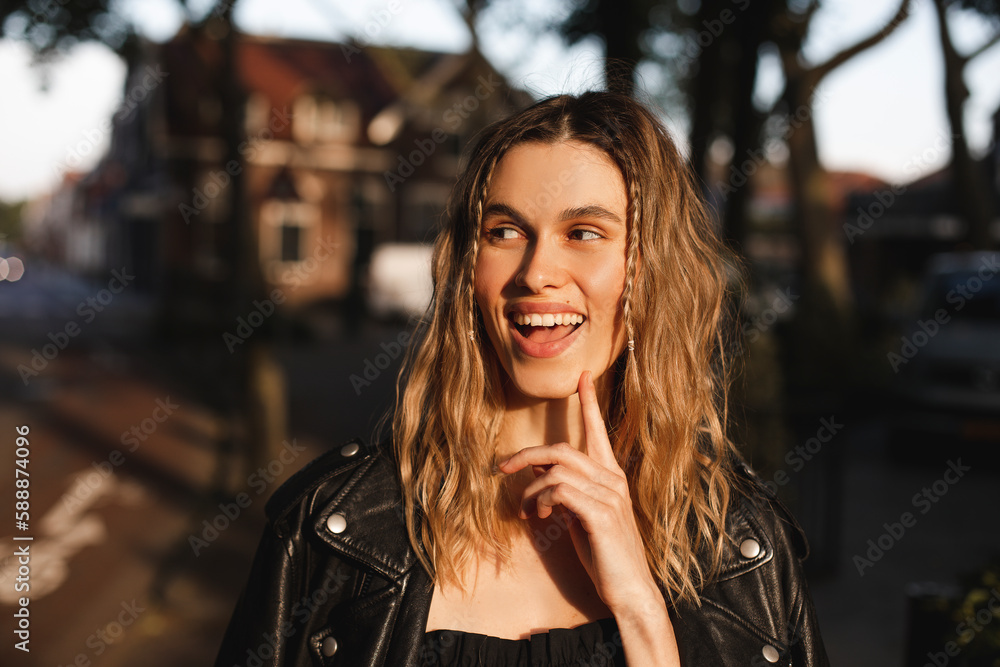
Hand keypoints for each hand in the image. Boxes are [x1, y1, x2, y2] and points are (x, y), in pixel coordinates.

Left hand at [496, 370, 660, 613]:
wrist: (629, 589)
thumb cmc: (604, 553)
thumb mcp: (581, 515)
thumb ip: (565, 489)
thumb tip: (538, 466)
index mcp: (611, 476)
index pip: (598, 431)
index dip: (589, 402)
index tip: (582, 376)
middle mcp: (612, 480)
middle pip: (562, 449)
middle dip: (526, 455)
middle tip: (503, 467)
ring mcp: (608, 495)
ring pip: (556, 470)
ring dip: (530, 490)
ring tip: (527, 511)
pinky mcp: (599, 513)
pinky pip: (559, 490)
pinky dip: (540, 500)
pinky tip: (539, 517)